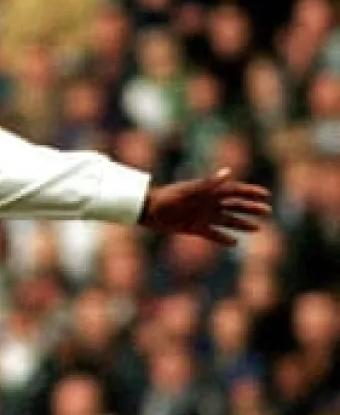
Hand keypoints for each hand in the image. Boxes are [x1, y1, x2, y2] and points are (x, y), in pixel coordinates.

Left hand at [139, 169, 271, 245]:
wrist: (147, 210)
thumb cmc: (167, 197)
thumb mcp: (189, 190)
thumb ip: (209, 183)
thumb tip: (228, 172)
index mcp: (208, 192)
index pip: (234, 190)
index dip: (250, 192)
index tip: (266, 194)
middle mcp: (208, 203)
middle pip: (235, 205)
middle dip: (251, 208)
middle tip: (267, 212)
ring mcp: (202, 216)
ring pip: (227, 220)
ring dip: (242, 224)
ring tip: (257, 228)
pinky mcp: (194, 228)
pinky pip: (213, 234)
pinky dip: (223, 239)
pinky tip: (234, 242)